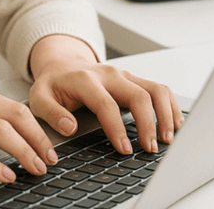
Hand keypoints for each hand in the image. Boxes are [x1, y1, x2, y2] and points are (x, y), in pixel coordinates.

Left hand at [28, 35, 183, 154]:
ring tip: (167, 139)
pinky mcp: (133, 79)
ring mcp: (124, 75)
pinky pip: (159, 88)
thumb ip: (52, 113)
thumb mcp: (39, 97)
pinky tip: (173, 123)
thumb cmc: (53, 84)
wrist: (62, 64)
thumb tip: (70, 127)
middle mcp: (109, 74)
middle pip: (138, 94)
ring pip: (154, 88)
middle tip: (149, 149)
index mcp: (85, 79)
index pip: (106, 104)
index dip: (117, 128)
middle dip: (148, 123)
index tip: (125, 149)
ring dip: (165, 113)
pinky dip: (170, 105)